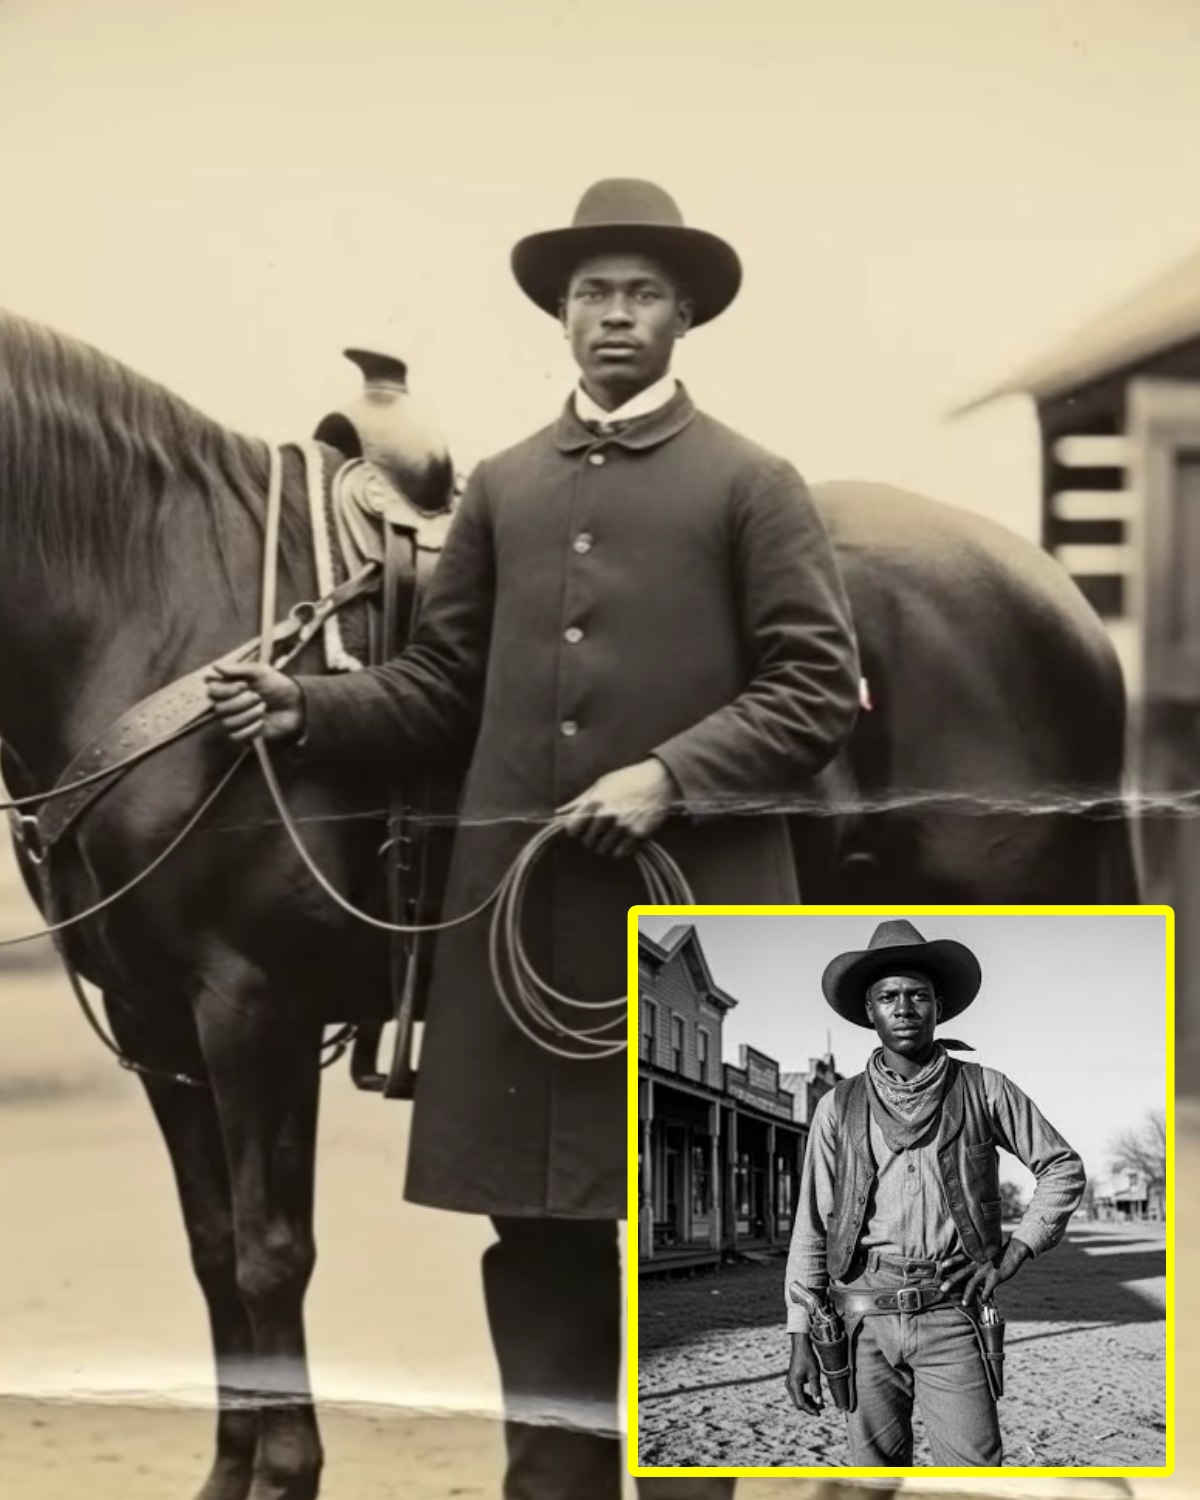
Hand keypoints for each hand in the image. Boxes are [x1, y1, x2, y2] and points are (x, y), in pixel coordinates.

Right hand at [205, 661, 304, 744]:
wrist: (295, 706)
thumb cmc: (277, 686)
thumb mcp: (261, 672)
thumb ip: (238, 669)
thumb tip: (215, 666)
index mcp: (229, 688)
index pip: (212, 691)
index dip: (226, 689)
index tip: (245, 685)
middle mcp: (228, 704)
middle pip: (219, 708)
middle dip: (241, 702)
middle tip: (258, 697)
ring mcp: (235, 720)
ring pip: (228, 722)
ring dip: (249, 715)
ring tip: (263, 708)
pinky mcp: (243, 735)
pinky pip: (236, 736)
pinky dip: (251, 729)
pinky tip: (262, 723)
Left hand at [556, 758, 676, 858]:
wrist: (659, 779)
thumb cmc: (628, 779)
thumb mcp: (601, 784)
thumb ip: (580, 801)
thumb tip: (559, 813)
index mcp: (594, 802)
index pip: (572, 828)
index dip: (575, 830)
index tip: (581, 829)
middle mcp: (606, 816)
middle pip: (587, 841)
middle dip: (592, 837)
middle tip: (602, 830)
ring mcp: (622, 826)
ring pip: (602, 850)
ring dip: (606, 845)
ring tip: (614, 834)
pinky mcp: (638, 834)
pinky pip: (620, 853)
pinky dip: (621, 849)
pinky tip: (625, 839)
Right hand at [785, 1334, 823, 1415]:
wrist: (801, 1346)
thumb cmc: (808, 1358)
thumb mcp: (814, 1374)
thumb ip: (816, 1389)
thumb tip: (819, 1403)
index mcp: (794, 1384)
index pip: (801, 1403)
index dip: (810, 1410)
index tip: (819, 1414)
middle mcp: (789, 1385)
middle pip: (798, 1403)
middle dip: (810, 1407)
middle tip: (822, 1408)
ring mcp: (790, 1382)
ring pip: (798, 1399)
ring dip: (808, 1402)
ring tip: (820, 1403)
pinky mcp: (792, 1380)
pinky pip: (797, 1393)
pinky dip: (805, 1397)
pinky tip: (814, 1396)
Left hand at [940, 1234, 1030, 1306]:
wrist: (1013, 1251)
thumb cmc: (997, 1252)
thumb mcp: (984, 1252)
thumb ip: (976, 1258)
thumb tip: (968, 1265)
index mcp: (974, 1256)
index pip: (959, 1258)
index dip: (951, 1262)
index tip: (941, 1266)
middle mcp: (977, 1263)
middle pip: (961, 1273)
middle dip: (951, 1282)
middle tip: (942, 1289)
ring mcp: (985, 1271)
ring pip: (972, 1284)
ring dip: (967, 1295)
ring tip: (964, 1303)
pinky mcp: (994, 1278)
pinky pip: (987, 1291)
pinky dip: (984, 1297)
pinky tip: (983, 1302)